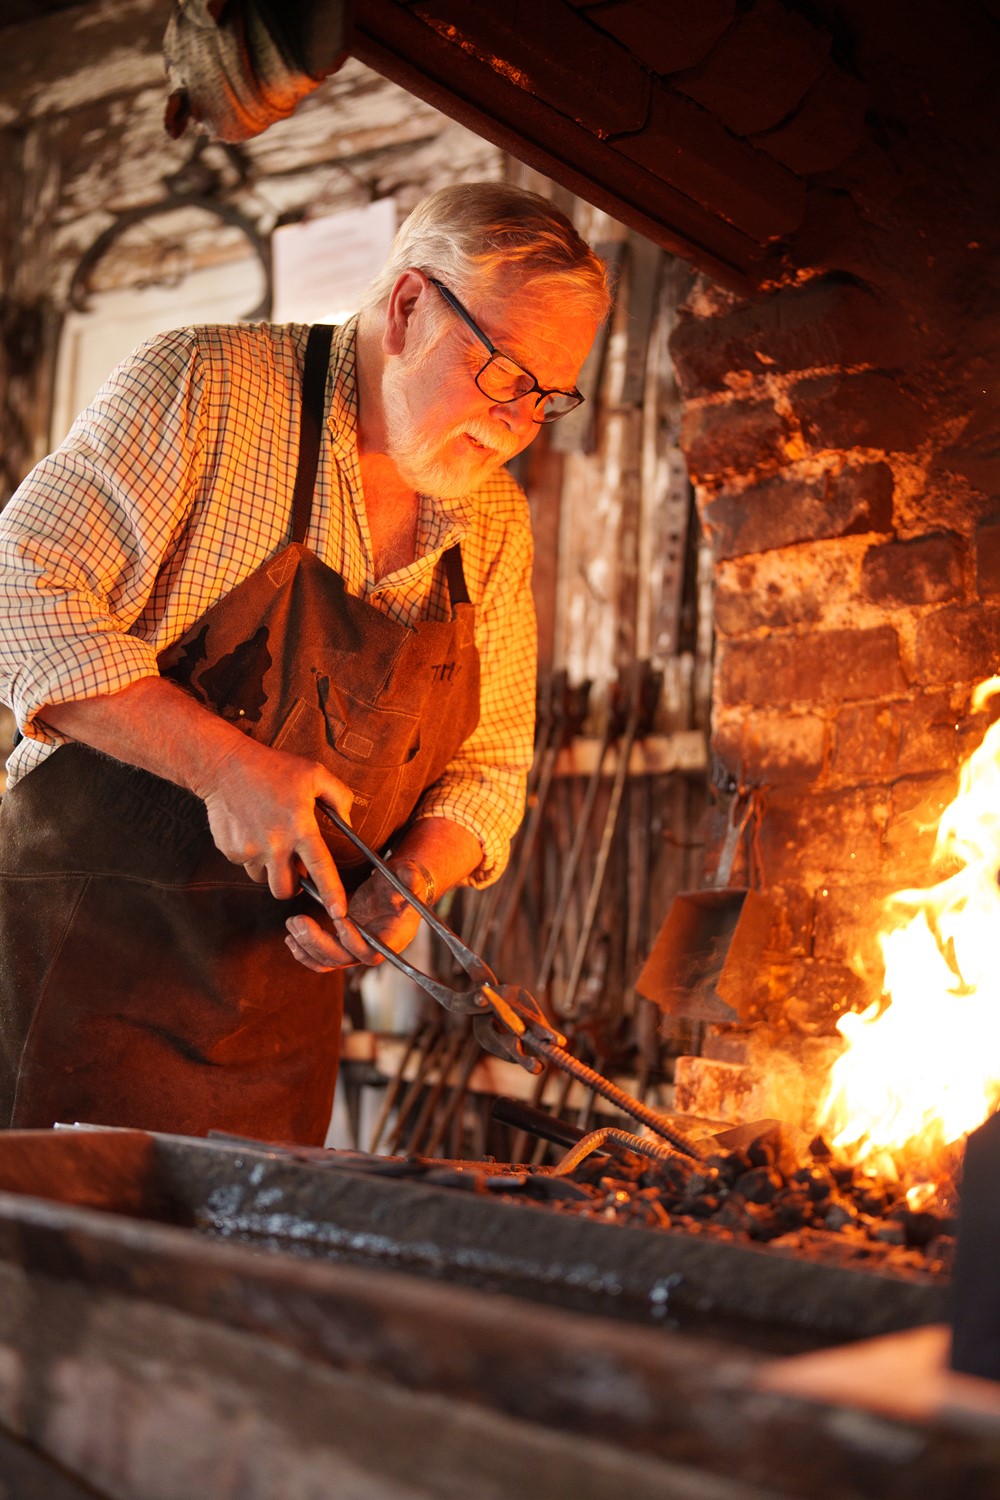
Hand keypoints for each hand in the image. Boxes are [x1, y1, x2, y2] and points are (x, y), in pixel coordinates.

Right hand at [197, 735, 354, 915]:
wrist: (224, 766)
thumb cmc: (273, 768)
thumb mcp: (315, 774)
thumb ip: (339, 797)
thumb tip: (348, 822)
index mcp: (300, 827)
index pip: (321, 868)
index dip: (331, 894)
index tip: (339, 914)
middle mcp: (275, 844)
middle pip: (285, 889)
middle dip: (292, 886)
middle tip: (294, 869)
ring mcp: (250, 849)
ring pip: (263, 878)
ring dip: (269, 868)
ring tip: (269, 838)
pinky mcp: (230, 850)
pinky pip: (245, 864)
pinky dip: (251, 854)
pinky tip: (251, 829)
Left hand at [284, 861, 428, 973]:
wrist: (395, 887)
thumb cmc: (404, 880)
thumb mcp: (410, 875)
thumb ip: (412, 879)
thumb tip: (411, 881)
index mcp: (394, 937)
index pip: (372, 953)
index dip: (354, 942)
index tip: (339, 919)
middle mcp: (375, 949)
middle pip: (344, 959)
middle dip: (318, 942)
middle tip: (298, 920)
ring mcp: (357, 950)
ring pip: (329, 961)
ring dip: (307, 947)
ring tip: (292, 923)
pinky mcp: (343, 945)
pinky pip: (322, 959)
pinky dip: (305, 952)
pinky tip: (291, 938)